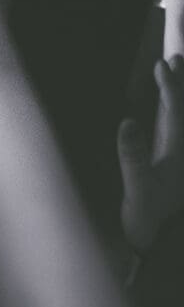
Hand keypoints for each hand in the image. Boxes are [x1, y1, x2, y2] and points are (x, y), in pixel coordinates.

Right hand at [119, 55, 183, 253]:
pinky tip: (164, 121)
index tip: (163, 65)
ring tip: (173, 80)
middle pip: (182, 112)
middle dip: (178, 86)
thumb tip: (128, 121)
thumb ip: (133, 155)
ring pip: (179, 123)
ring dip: (175, 100)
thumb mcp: (139, 187)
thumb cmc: (150, 219)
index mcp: (176, 153)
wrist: (161, 247)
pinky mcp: (171, 174)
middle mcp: (180, 154)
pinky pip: (174, 136)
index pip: (175, 112)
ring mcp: (176, 163)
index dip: (170, 87)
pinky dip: (170, 120)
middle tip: (176, 59)